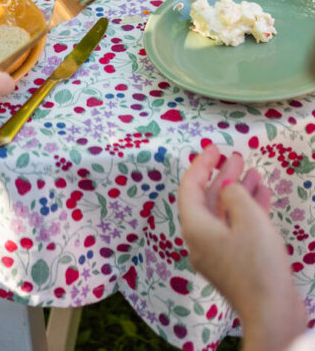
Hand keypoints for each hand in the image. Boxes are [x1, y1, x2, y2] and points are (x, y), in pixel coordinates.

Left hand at [179, 145, 306, 350]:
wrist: (273, 315)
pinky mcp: (236, 264)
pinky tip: (263, 196)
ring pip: (225, 214)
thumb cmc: (257, 263)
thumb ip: (233, 193)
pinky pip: (237, 229)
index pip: (190, 187)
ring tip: (254, 172)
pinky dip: (248, 211)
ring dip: (238, 191)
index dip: (201, 164)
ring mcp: (218, 254)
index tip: (215, 148)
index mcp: (195, 226)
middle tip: (237, 157)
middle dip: (222, 176)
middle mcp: (201, 239)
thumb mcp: (247, 217)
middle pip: (207, 199)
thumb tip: (226, 189)